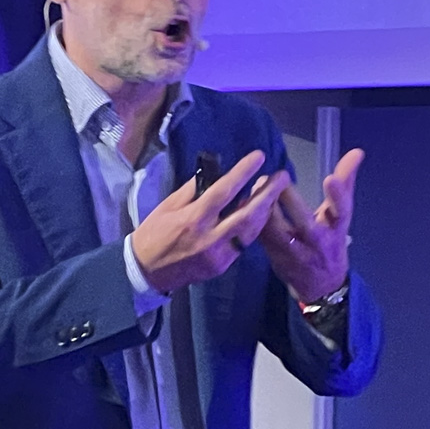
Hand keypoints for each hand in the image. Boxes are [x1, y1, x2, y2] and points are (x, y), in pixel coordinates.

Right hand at [132, 150, 291, 295]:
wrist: (147, 271)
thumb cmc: (154, 232)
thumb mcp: (168, 206)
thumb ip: (193, 191)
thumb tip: (215, 175)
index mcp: (193, 219)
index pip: (224, 191)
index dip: (243, 173)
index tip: (259, 157)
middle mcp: (209, 238)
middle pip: (247, 215)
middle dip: (268, 195)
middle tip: (282, 178)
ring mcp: (218, 256)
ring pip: (250, 232)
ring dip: (264, 212)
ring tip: (274, 194)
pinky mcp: (221, 267)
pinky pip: (242, 244)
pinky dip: (252, 228)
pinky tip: (259, 215)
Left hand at [258, 148, 363, 302]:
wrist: (321, 287)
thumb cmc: (331, 243)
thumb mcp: (340, 216)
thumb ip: (345, 183)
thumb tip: (357, 151)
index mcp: (337, 228)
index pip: (342, 211)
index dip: (338, 195)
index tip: (330, 178)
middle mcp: (319, 242)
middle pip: (305, 221)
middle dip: (290, 199)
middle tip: (278, 177)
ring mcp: (297, 253)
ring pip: (278, 231)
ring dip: (266, 208)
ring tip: (258, 186)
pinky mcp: (277, 258)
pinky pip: (263, 237)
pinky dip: (253, 220)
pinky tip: (245, 203)